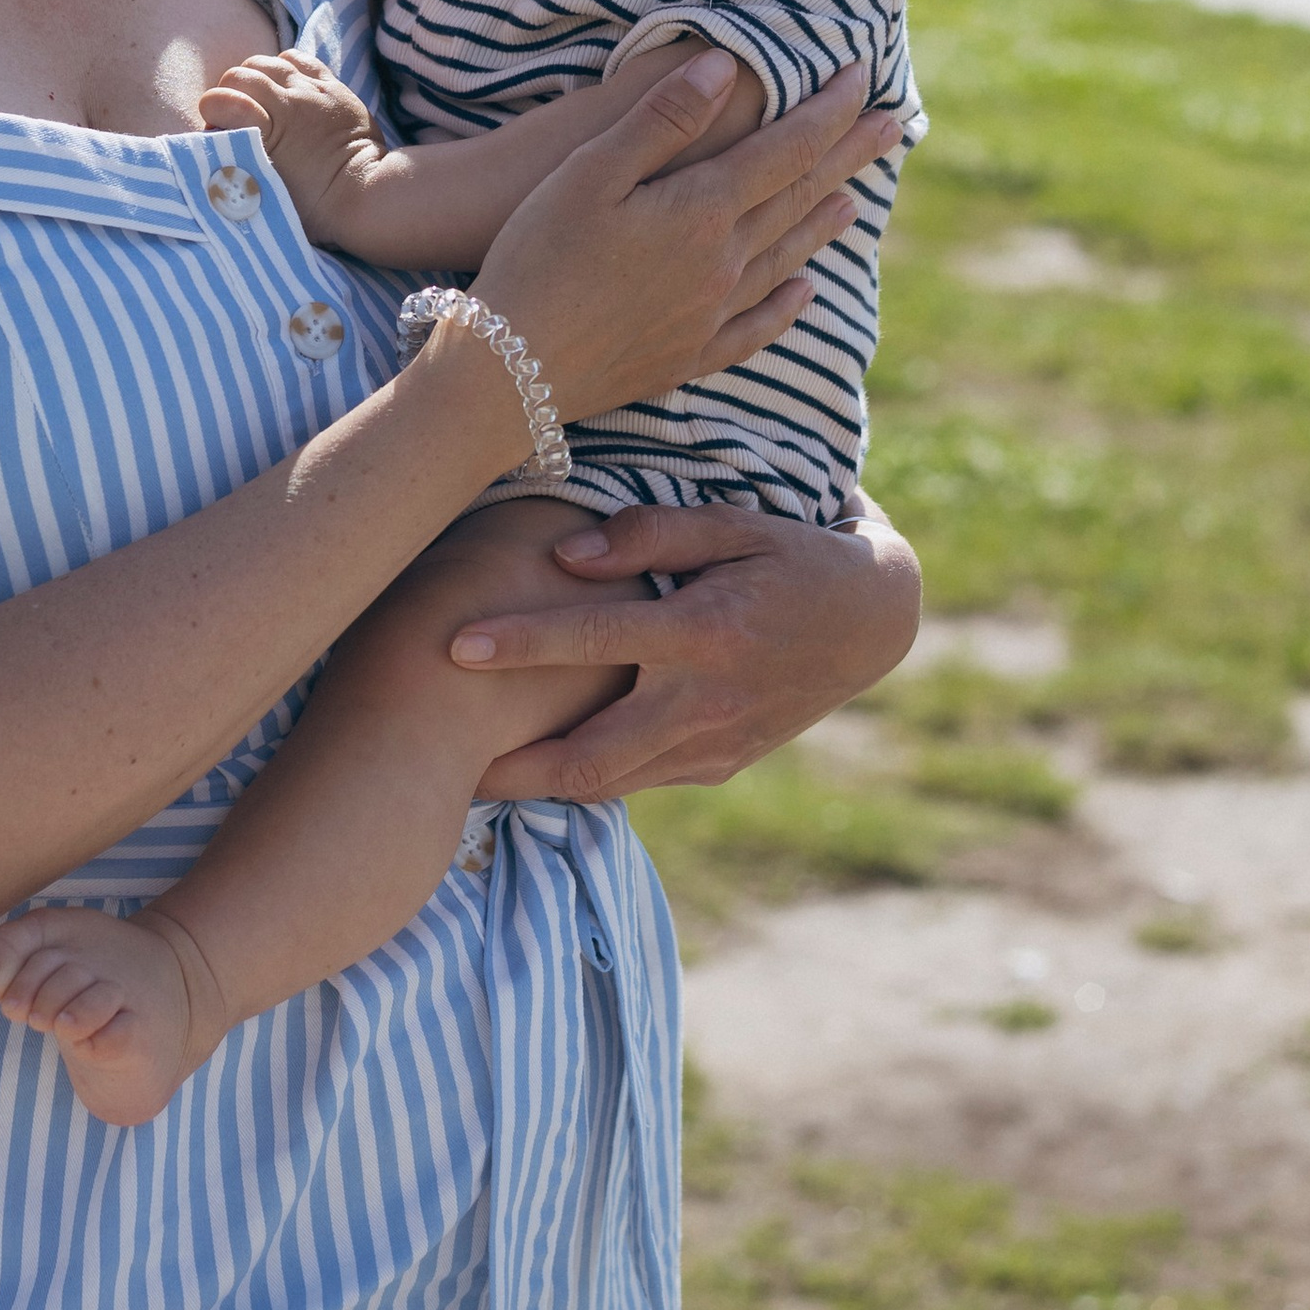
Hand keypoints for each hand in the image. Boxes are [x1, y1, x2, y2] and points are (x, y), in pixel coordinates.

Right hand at [198, 52, 386, 247]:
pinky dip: (285, 67)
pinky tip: (285, 87)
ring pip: (269, 62)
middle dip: (228, 92)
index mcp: (269, 130)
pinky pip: (300, 59)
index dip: (211, 111)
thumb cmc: (315, 206)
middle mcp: (290, 102)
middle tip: (235, 116)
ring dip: (255, 76)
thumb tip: (216, 149)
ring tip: (259, 100)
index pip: (219, 100)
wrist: (368, 194)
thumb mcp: (265, 193)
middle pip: (241, 74)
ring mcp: (314, 90)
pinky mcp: (334, 86)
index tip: (216, 129)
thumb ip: (237, 166)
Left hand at [452, 501, 922, 803]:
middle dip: (508, 768)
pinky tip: (537, 766)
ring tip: (468, 777)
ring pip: (608, 783)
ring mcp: (715, 746)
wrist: (873, 622)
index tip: (453, 645)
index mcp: (706, 633)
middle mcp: (705, 702)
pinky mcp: (720, 766)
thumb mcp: (737, 523)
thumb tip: (566, 555)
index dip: (520, 644)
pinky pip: (638, 780)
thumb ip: (651, 534)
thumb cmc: (794, 555)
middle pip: (588, 755)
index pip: (594, 640)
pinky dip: (585, 778)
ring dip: (537, 786)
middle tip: (436, 765)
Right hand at [458, 51, 900, 426]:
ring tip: (854, 198)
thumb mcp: (591, 171)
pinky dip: (788, 303)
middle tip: (893, 124)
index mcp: (703, 210)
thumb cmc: (538, 255)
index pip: (787, 148)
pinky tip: (803, 290)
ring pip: (787, 257)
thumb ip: (664, 118)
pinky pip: (758, 326)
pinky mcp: (690, 356)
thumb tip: (725, 63)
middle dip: (847, 156)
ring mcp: (712, 315)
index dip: (828, 109)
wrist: (512, 371)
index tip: (862, 76)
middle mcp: (724, 263)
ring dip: (824, 222)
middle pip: (801, 198)